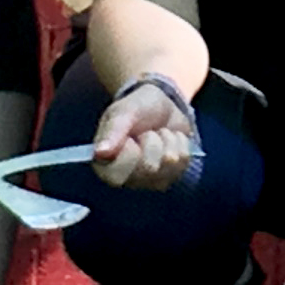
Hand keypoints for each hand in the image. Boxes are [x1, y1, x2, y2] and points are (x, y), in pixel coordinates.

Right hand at [93, 72, 200, 189]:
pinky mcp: (172, 176)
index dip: (129, 152)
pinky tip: (170, 138)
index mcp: (105, 166)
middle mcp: (127, 178)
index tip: (130, 137)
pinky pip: (184, 161)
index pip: (118, 175)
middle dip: (152, 141)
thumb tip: (100, 153)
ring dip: (167, 139)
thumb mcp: (123, 111)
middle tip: (146, 132)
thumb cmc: (137, 108)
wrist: (162, 104)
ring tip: (158, 133)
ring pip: (170, 163)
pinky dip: (180, 142)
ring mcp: (151, 180)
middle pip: (149, 168)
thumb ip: (113, 131)